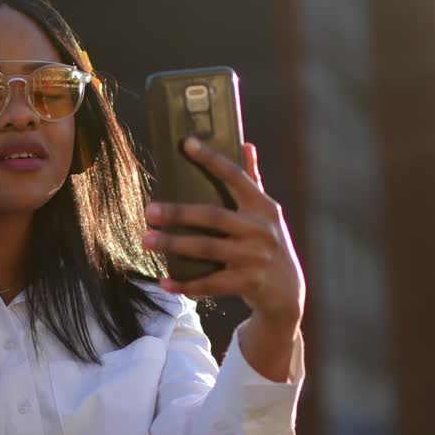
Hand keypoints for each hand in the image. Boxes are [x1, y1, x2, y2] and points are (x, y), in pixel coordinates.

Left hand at [142, 137, 304, 327]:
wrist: (287, 292)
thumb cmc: (270, 244)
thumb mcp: (267, 213)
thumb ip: (254, 180)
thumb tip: (246, 144)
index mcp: (263, 207)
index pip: (235, 176)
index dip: (212, 159)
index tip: (187, 143)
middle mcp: (260, 229)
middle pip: (213, 216)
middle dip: (178, 213)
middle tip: (148, 210)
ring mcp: (255, 257)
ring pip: (207, 248)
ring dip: (174, 245)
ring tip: (146, 240)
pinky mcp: (248, 283)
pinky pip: (211, 283)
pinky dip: (186, 284)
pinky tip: (164, 282)